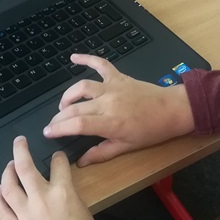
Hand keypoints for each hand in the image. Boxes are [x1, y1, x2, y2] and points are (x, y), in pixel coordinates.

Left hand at [0, 136, 105, 219]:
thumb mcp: (82, 207)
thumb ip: (66, 192)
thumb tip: (54, 182)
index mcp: (63, 193)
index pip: (57, 164)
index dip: (57, 157)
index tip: (56, 157)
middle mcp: (41, 200)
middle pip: (24, 167)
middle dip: (20, 150)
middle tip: (19, 141)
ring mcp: (26, 216)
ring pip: (8, 187)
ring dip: (7, 172)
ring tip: (9, 166)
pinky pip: (1, 211)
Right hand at [44, 54, 194, 166]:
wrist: (172, 110)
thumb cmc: (151, 131)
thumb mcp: (127, 147)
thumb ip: (101, 153)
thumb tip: (80, 162)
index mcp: (110, 123)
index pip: (77, 124)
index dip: (59, 128)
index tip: (48, 132)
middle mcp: (108, 103)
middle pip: (75, 107)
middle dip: (59, 116)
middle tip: (52, 124)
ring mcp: (113, 87)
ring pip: (82, 87)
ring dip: (68, 95)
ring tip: (63, 105)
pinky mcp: (118, 77)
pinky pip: (100, 64)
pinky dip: (86, 59)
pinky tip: (73, 58)